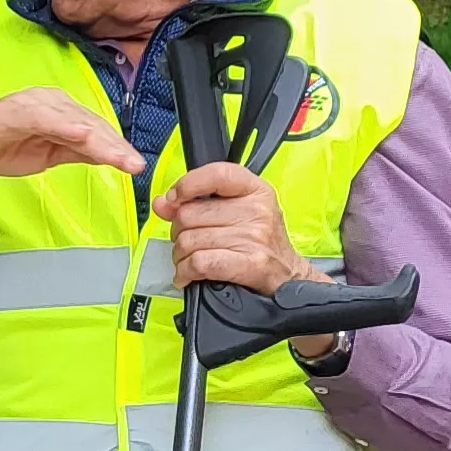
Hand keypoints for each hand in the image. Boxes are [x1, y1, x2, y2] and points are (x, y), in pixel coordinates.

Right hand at [0, 88, 147, 195]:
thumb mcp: (47, 155)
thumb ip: (75, 152)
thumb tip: (108, 156)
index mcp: (58, 107)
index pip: (94, 126)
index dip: (116, 145)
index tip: (134, 163)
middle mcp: (50, 99)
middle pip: (91, 123)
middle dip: (115, 146)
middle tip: (135, 165)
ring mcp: (34, 103)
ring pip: (76, 122)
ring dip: (101, 141)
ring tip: (121, 159)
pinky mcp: (17, 111)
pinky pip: (48, 120)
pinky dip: (68, 129)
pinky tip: (86, 140)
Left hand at [154, 163, 308, 294]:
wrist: (288, 275)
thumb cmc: (261, 242)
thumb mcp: (238, 211)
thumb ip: (198, 202)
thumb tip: (163, 203)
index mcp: (255, 190)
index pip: (216, 174)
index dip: (188, 184)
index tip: (174, 198)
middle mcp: (257, 210)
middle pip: (190, 214)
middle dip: (179, 231)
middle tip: (187, 240)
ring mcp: (254, 237)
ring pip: (190, 241)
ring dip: (180, 256)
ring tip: (189, 260)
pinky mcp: (249, 264)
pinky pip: (200, 263)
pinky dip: (186, 272)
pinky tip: (188, 275)